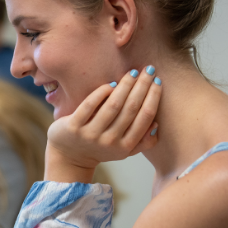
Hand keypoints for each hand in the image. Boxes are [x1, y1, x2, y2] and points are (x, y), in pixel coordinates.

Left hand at [46, 66, 161, 181]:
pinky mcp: (73, 126)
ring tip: (132, 73)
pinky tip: (110, 84)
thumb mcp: (123, 151)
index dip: (153, 98)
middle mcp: (109, 141)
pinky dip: (101, 92)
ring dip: (125, 86)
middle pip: (131, 108)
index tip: (157, 81)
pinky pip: (90, 105)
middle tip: (149, 70)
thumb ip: (142, 142)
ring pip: (113, 105)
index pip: (144, 118)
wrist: (70, 157)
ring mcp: (90, 134)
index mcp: (125, 146)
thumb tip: (156, 124)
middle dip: (142, 86)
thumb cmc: (100, 149)